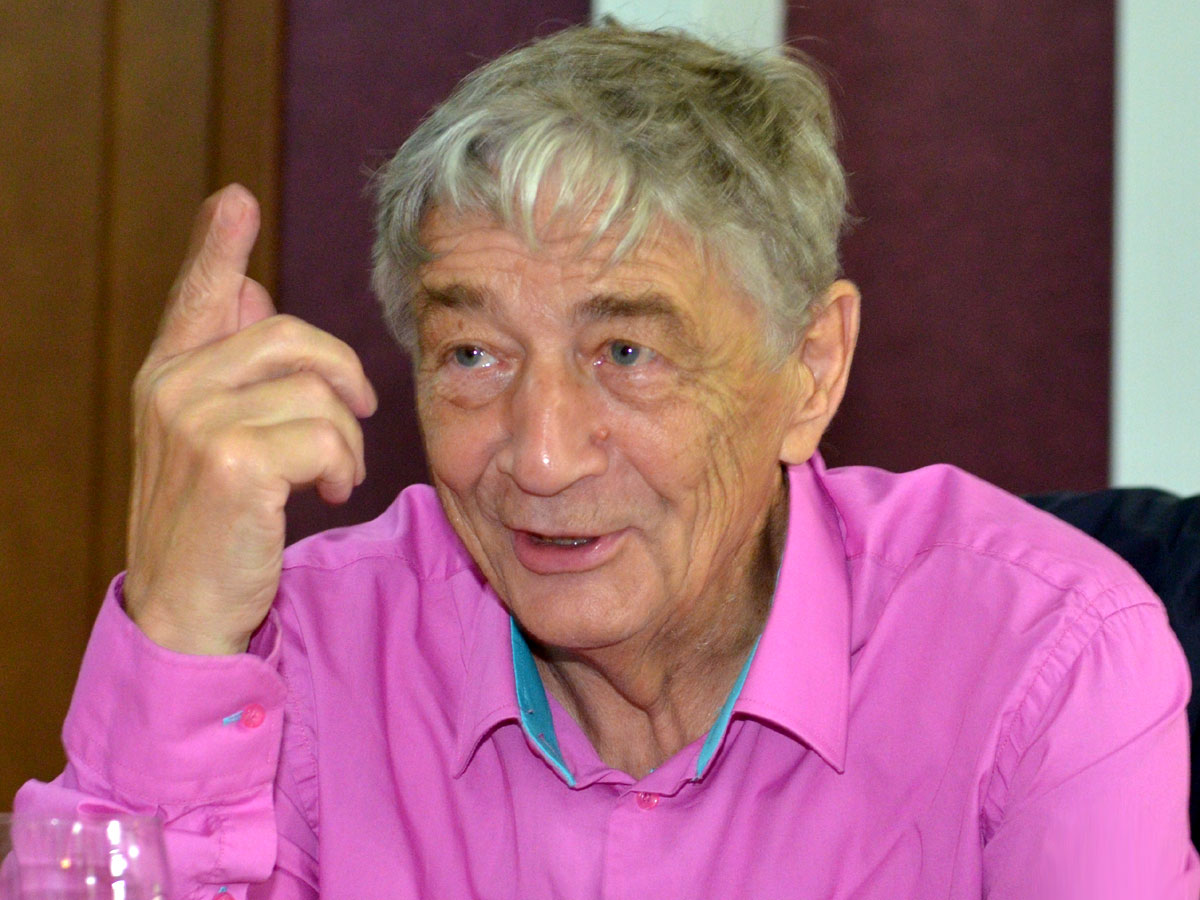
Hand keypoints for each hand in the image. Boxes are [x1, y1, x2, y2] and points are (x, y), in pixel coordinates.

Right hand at [122, 185, 376, 653]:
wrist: (186, 608)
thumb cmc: (212, 524)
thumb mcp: (210, 439)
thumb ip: (231, 369)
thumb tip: (251, 291)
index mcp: (168, 375)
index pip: (199, 294)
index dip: (220, 245)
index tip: (236, 200)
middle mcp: (172, 385)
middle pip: (291, 335)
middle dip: (343, 376)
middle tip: (359, 411)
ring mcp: (196, 419)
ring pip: (320, 394)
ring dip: (347, 441)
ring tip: (333, 477)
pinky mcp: (232, 459)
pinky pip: (326, 435)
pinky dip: (343, 467)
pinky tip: (325, 494)